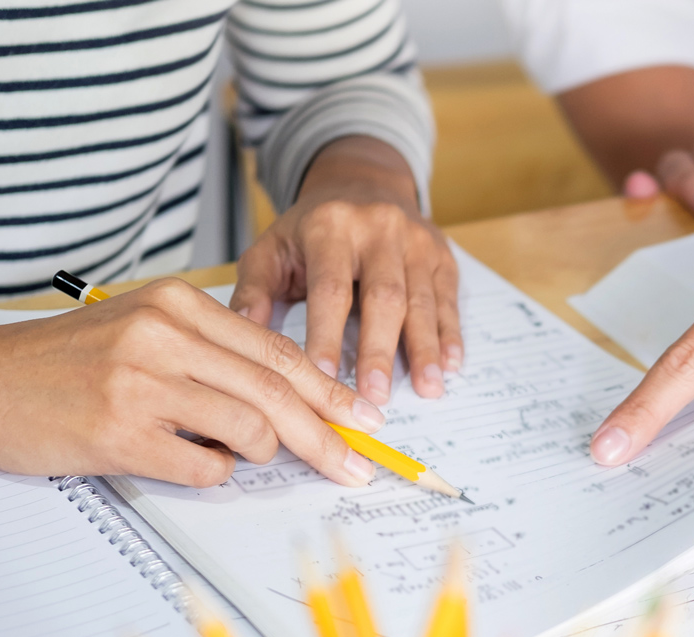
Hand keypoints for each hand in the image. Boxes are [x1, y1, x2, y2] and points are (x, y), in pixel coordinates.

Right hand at [0, 278, 386, 487]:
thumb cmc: (58, 362)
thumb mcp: (139, 329)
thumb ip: (207, 353)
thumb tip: (285, 401)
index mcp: (177, 304)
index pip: (277, 351)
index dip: (330, 390)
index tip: (363, 419)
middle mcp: (164, 335)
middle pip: (278, 391)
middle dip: (327, 436)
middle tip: (356, 467)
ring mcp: (141, 383)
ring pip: (250, 429)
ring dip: (259, 456)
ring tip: (236, 456)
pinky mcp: (119, 432)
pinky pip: (202, 466)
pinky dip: (212, 473)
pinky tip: (187, 461)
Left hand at [232, 136, 458, 405]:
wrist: (362, 182)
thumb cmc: (310, 230)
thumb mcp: (271, 247)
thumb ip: (254, 290)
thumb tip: (242, 336)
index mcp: (329, 226)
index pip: (330, 289)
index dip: (328, 336)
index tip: (323, 379)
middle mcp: (378, 228)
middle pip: (384, 296)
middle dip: (380, 349)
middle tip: (376, 397)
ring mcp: (416, 240)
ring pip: (422, 300)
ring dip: (425, 348)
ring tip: (427, 389)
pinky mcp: (442, 254)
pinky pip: (448, 298)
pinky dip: (450, 334)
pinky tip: (450, 365)